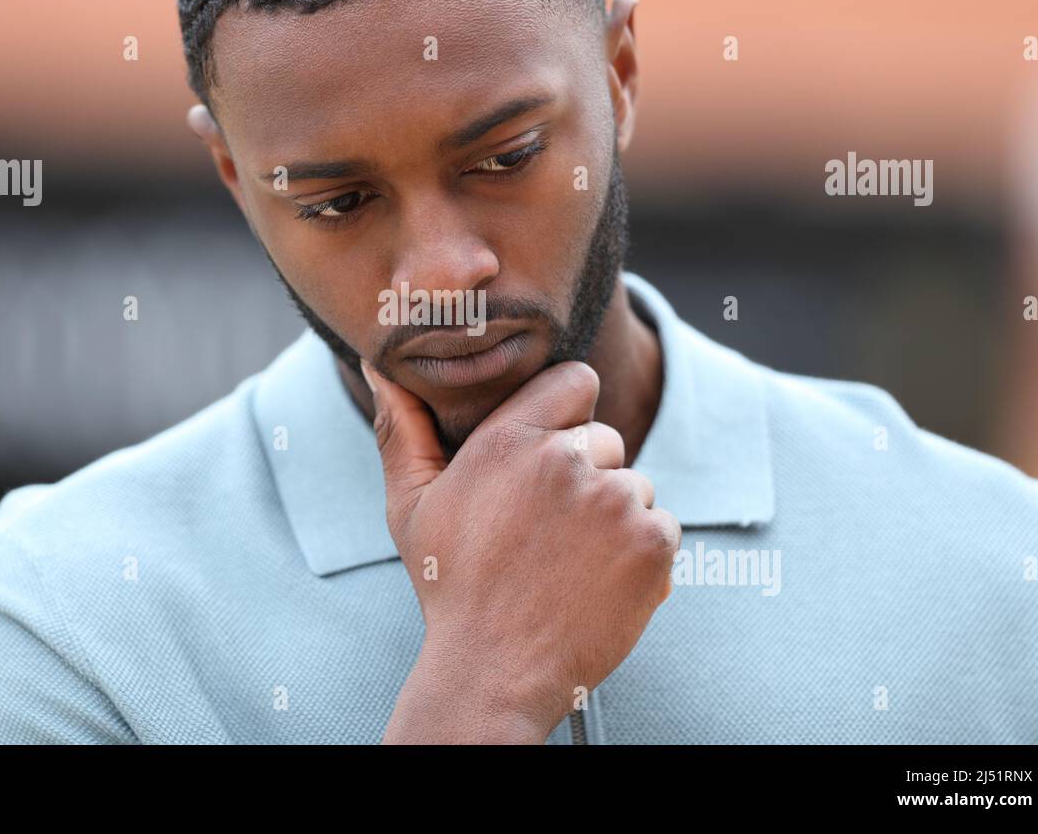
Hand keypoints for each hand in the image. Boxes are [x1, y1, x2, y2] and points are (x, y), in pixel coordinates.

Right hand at [368, 359, 679, 742]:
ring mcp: (615, 499)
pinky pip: (662, 526)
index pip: (576, 381)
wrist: (494, 671)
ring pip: (634, 486)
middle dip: (588, 475)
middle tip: (550, 528)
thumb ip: (401, 429)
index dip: (570, 413)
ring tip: (571, 561)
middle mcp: (566, 459)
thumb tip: (374, 366)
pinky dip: (642, 554)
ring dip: (615, 516)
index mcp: (509, 439)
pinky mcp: (651, 542)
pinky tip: (601, 582)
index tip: (554, 450)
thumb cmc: (449, 586)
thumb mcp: (411, 506)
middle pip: (607, 439)